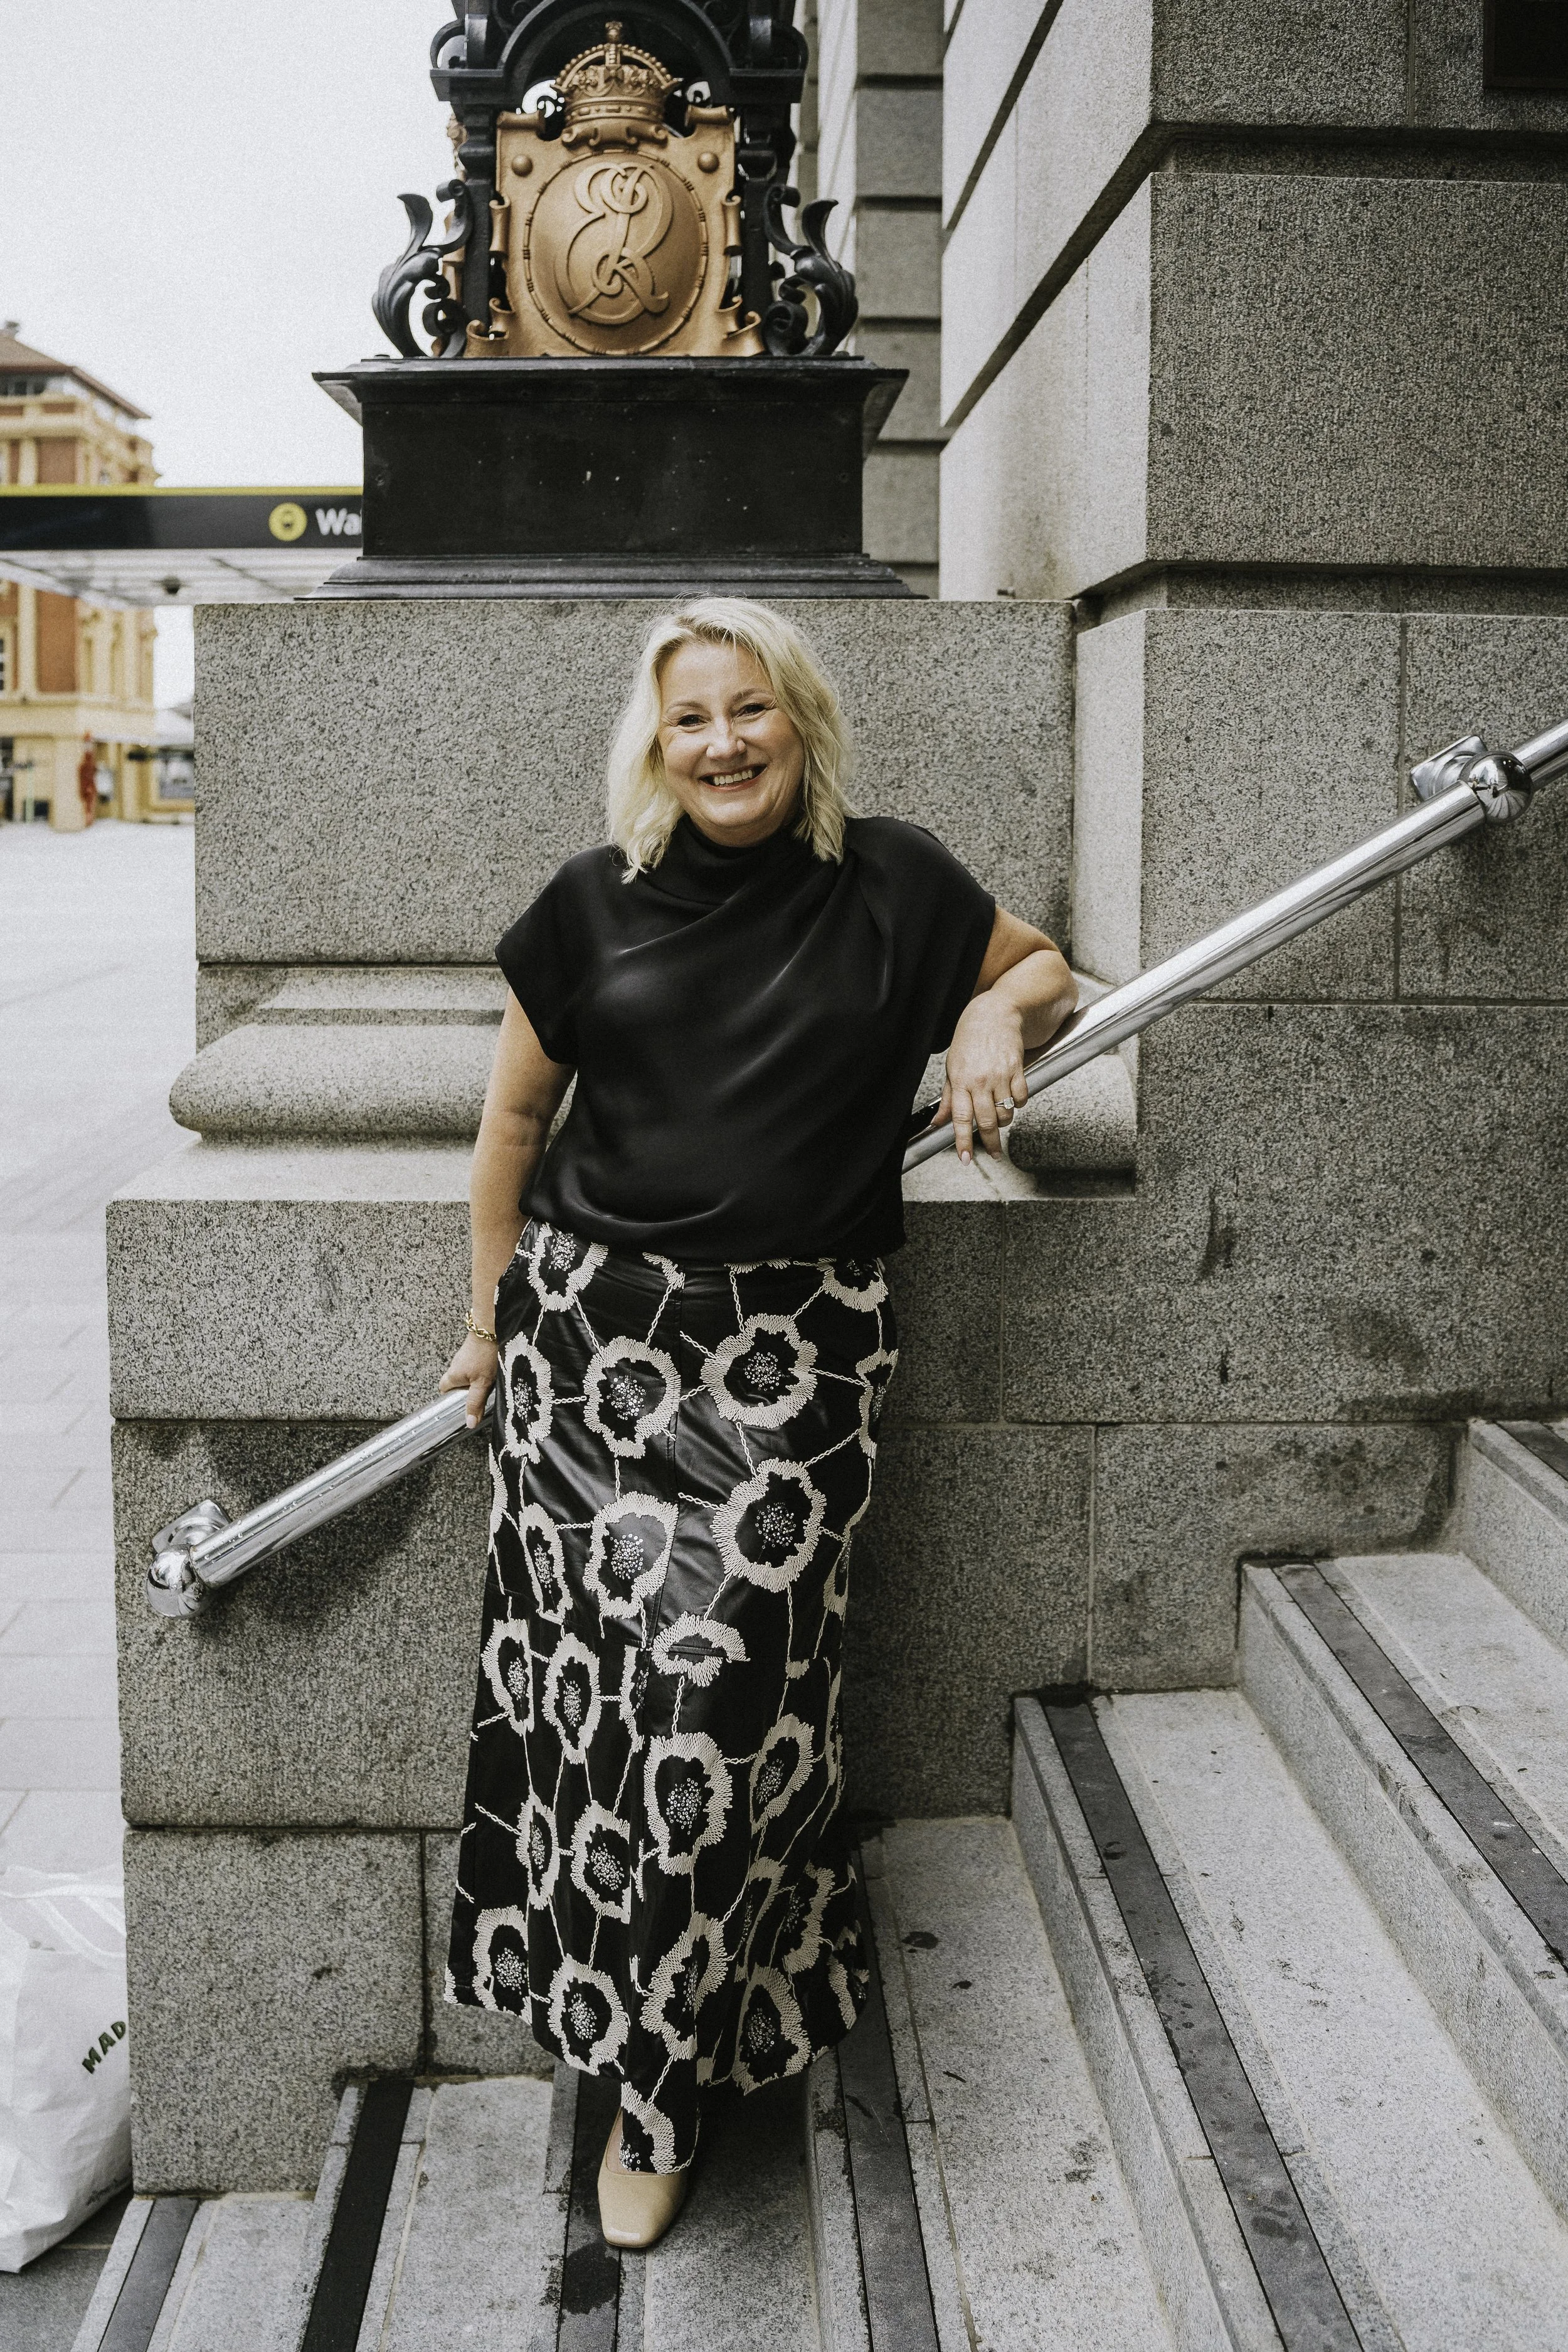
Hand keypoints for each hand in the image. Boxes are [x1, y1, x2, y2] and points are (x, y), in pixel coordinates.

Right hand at [440, 1332, 498, 1429]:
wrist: (492, 1328)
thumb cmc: (485, 1354)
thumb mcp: (482, 1383)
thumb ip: (475, 1403)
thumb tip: (469, 1423)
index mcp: (452, 1375)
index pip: (443, 1389)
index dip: (450, 1397)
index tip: (459, 1403)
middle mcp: (455, 1365)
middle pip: (456, 1382)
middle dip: (467, 1389)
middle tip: (479, 1394)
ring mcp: (464, 1357)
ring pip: (467, 1373)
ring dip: (476, 1378)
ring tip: (488, 1382)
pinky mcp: (474, 1350)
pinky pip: (474, 1364)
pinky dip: (481, 1368)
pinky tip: (491, 1369)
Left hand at [940, 993, 1027, 1161]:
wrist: (995, 1013)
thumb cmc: (970, 1037)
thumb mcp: (952, 1066)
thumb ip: (948, 1097)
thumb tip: (938, 1122)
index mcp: (960, 1080)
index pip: (960, 1118)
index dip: (963, 1142)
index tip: (966, 1159)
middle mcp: (980, 1080)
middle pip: (986, 1121)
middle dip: (991, 1143)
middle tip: (995, 1154)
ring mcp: (1000, 1075)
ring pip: (1006, 1112)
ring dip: (1004, 1122)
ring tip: (1000, 1119)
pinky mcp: (1017, 1070)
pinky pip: (1022, 1098)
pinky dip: (1019, 1104)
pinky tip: (1013, 1101)